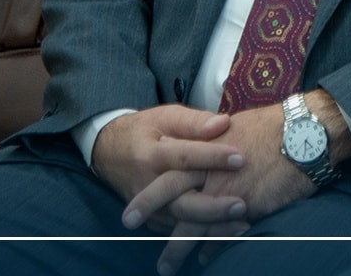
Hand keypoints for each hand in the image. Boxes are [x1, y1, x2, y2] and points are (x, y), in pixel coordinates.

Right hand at [91, 105, 248, 234]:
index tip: (240, 158)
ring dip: (211, 226)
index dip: (212, 157)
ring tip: (241, 224)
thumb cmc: (145, 131)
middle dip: (211, 206)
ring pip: (180, 221)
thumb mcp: (166, 117)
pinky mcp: (152, 219)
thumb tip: (224, 123)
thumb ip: (194, 121)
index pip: (184, 157)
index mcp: (151, 154)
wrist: (109, 153)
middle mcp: (147, 184)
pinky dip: (202, 234)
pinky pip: (177, 231)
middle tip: (241, 204)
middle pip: (180, 201)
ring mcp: (148, 206)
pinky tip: (227, 232)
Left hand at [136, 93, 350, 273]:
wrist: (306, 133)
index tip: (131, 206)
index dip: (149, 191)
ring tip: (166, 267)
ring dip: (178, 248)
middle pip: (172, 197)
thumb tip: (206, 150)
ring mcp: (227, 190)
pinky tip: (206, 259)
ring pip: (194, 224)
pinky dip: (213, 250)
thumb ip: (216, 144)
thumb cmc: (276, 127)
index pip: (170, 171)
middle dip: (149, 213)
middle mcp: (211, 169)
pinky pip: (222, 235)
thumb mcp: (238, 128)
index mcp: (207, 148)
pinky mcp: (247, 207)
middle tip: (128, 229)